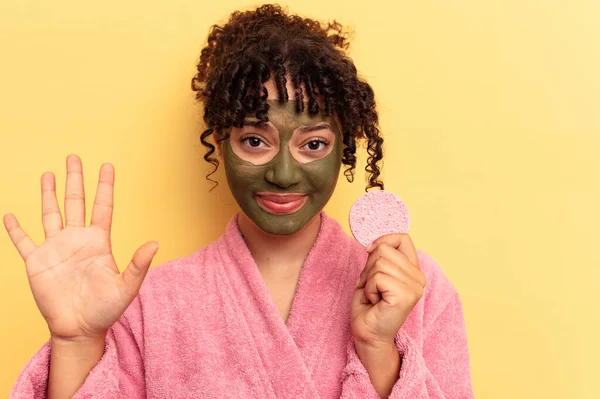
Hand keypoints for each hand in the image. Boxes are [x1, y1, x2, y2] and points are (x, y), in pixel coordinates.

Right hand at [3, 154, 158, 341]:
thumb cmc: (106, 309)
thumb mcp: (126, 287)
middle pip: (75, 202)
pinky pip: (23, 242)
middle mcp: (77, 240)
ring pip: (51, 214)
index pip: (102, 207)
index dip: (104, 186)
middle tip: (73, 157)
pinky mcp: (37, 262)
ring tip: (48, 174)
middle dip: (75, 180)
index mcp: (99, 242)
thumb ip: (139, 265)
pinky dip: (16, 229)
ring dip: (48, 194)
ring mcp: (56, 249)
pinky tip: (10, 215)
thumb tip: (156, 243)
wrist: (80, 329)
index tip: (107, 164)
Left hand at [350, 233, 425, 347]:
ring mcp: (415, 287)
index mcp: (413, 270)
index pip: (402, 238)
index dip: (382, 240)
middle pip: (384, 249)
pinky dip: (369, 289)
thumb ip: (380, 257)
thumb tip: (374, 244)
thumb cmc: (369, 305)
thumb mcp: (374, 273)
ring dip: (368, 280)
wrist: (368, 334)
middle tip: (372, 287)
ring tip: (374, 295)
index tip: (369, 251)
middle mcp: (419, 277)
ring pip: (379, 263)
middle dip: (369, 267)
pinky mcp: (406, 296)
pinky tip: (375, 302)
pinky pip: (378, 278)